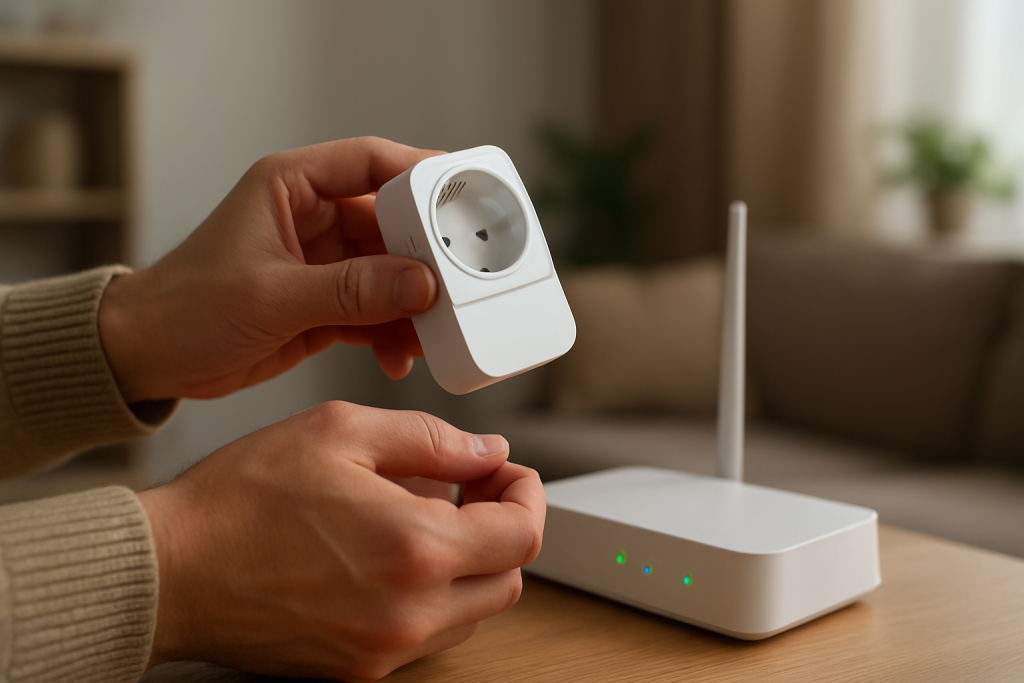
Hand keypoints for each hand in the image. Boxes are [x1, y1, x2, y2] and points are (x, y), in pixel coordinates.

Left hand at [99, 137, 441, 402]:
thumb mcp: (271, 295)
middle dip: (427, 255)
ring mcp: (324, 263)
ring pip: (392, 271)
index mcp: (291, 187)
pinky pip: (378, 310)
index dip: (421, 172)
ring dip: (415, 301)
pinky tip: (401, 355)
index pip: (370, 162)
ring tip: (433, 330)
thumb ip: (349, 290)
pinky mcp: (327, 303)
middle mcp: (313, 218)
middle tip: (458, 281)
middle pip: (393, 222)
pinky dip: (395, 332)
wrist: (151, 357)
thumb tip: (419, 283)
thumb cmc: (185, 308)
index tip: (464, 192)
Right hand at [137, 401, 544, 681]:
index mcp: (416, 548)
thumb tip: (488, 451)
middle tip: (472, 489)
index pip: (522, 533)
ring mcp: (384, 649)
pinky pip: (429, 635)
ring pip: (474, 611)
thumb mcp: (341, 432)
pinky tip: (394, 555)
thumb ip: (431, 439)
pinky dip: (433, 594)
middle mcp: (410, 612)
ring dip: (471, 563)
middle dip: (504, 527)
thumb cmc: (241, 498)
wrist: (170, 570)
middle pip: (509, 578)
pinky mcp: (358, 669)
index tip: (505, 471)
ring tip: (428, 517)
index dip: (526, 493)